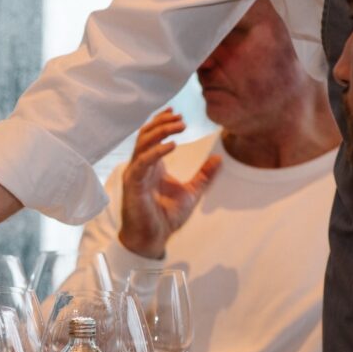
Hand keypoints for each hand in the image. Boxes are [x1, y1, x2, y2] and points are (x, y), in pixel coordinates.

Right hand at [117, 108, 221, 258]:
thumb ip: (204, 175)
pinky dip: (155, 152)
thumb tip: (219, 158)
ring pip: (142, 144)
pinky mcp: (133, 185)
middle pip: (145, 135)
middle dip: (162, 123)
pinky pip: (142, 163)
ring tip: (178, 126)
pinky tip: (171, 146)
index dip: (161, 122)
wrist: (152, 239)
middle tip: (181, 118)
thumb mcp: (191, 192)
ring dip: (159, 131)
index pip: (152, 137)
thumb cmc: (165, 218)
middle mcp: (141, 167)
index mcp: (152, 166)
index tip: (176, 113)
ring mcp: (135, 175)